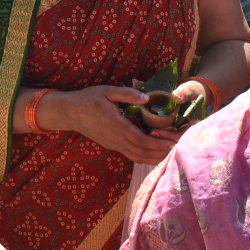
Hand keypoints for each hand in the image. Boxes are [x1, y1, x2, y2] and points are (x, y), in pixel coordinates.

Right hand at [42, 86, 173, 165]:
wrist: (69, 112)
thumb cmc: (88, 99)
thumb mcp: (107, 91)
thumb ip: (127, 94)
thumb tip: (147, 98)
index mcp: (117, 125)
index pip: (143, 140)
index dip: (160, 143)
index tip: (175, 142)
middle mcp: (117, 139)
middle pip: (143, 152)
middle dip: (162, 153)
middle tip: (180, 150)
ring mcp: (114, 145)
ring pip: (138, 157)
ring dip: (155, 158)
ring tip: (171, 156)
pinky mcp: (112, 146)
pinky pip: (132, 156)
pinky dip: (145, 158)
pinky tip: (155, 156)